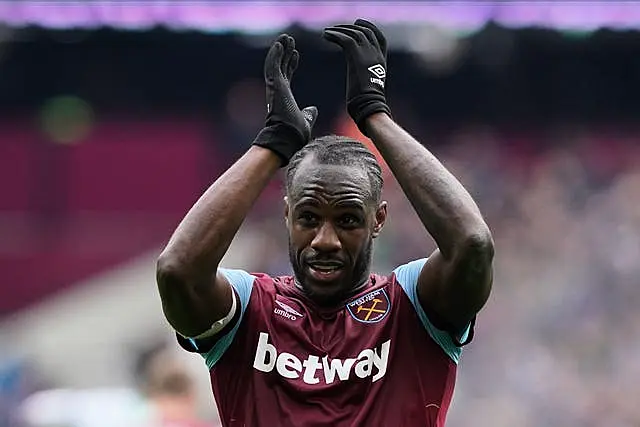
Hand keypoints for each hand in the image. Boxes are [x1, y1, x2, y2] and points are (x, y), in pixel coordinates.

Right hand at [252, 34, 317, 165]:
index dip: (291, 64)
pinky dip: (275, 54)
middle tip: (290, 40)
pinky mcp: (274, 85)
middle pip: (281, 67)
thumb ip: (308, 114)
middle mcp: (278, 90)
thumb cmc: (295, 134)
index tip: (296, 55)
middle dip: (286, 53)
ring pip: (275, 63)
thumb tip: (313, 109)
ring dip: (280, 50)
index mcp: (285, 97)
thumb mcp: (305, 120)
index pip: (287, 76)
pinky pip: (273, 66)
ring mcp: (275, 87)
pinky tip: (280, 44)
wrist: (288, 138)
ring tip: (286, 38)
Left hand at [323, 19, 391, 135]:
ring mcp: (368, 54)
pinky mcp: (356, 56)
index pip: (380, 38)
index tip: (358, 24)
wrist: (369, 106)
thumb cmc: (368, 104)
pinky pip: (345, 39)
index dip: (370, 28)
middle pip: (366, 32)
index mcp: (382, 61)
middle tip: (337, 27)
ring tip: (327, 32)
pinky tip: (325, 36)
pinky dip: (334, 35)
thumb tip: (359, 84)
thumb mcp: (369, 86)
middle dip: (351, 27)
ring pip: (354, 33)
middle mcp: (376, 55)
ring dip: (339, 30)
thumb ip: (366, 78)